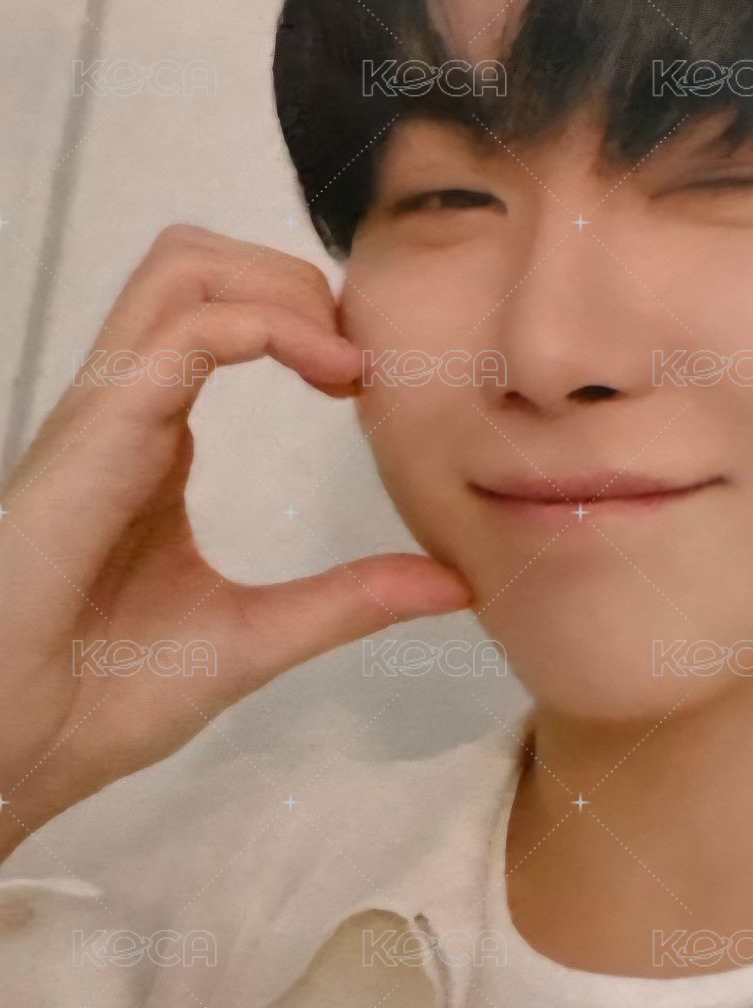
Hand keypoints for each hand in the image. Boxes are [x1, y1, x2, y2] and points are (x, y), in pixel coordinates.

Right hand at [0, 224, 472, 857]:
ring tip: (345, 362)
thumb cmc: (102, 696)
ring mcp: (107, 412)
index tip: (372, 383)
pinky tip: (332, 377)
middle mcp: (126, 408)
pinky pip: (187, 329)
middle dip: (292, 278)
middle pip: (196, 262)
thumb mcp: (257, 636)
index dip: (304, 321)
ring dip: (281, 286)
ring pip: (184, 267)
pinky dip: (270, 325)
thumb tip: (454, 583)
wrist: (16, 745)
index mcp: (152, 441)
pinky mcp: (101, 432)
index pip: (217, 316)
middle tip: (360, 358)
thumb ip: (349, 602)